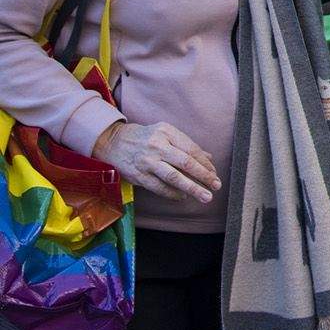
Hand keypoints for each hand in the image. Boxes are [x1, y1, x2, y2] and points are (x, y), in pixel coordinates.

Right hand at [93, 120, 220, 205]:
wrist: (113, 142)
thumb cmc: (145, 137)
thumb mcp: (165, 134)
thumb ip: (186, 145)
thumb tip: (208, 158)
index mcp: (166, 132)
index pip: (191, 149)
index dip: (205, 163)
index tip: (214, 173)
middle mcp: (157, 146)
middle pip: (185, 163)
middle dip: (203, 176)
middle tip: (216, 186)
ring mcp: (147, 162)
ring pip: (174, 177)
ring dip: (192, 188)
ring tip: (205, 196)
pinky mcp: (139, 176)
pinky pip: (160, 188)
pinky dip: (174, 194)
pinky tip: (184, 197)